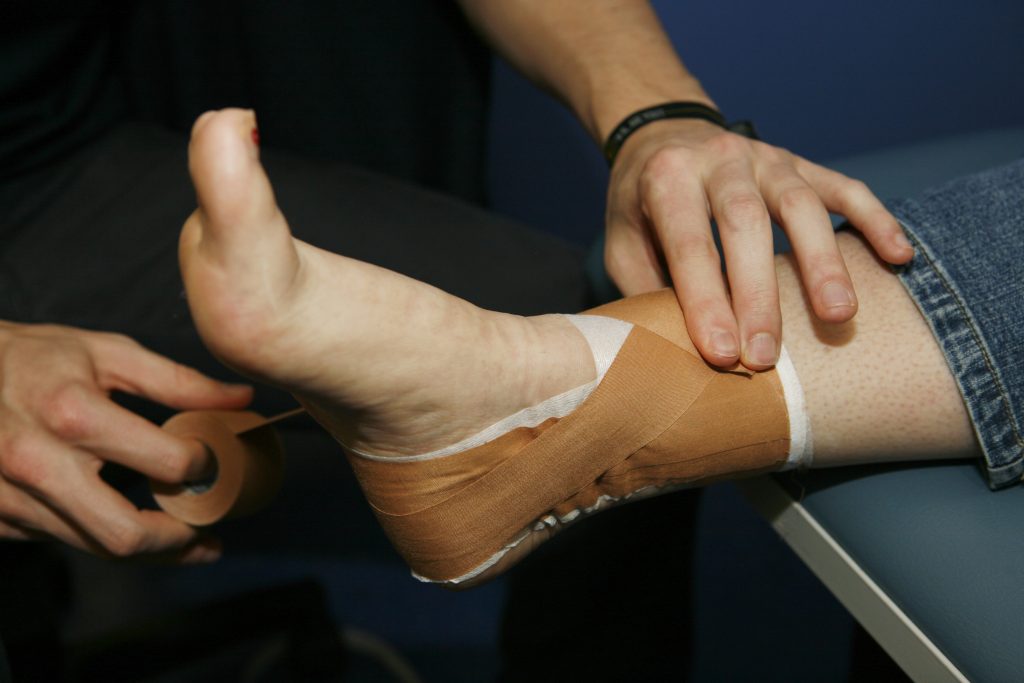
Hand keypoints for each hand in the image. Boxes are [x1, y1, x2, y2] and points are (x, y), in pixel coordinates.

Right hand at [0, 322, 251, 560]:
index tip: (217, 464)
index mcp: (73, 414)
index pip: (165, 462)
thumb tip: (241, 400)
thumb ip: (178, 381)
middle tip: (208, 530)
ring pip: (96, 548)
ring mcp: (10, 497)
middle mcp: (37, 463)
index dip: (205, 467)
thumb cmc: (34, 357)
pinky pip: (65, 540)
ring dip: (150, 550)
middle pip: (126, 535)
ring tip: (186, 539)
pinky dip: (103, 538)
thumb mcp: (108, 352)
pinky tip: (129, 523)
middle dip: (180, 540)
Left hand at [605, 118, 913, 369]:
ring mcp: (767, 158)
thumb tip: (673, 347)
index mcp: (668, 178)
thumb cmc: (642, 202)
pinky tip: (899, 257)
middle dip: (759, 295)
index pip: (690, 244)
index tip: (722, 355)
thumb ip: (644, 285)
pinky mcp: (802, 163)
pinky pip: (845, 188)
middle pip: (746, 224)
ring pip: (801, 205)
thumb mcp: (623, 239)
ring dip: (822, 262)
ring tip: (839, 316)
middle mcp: (721, 160)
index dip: (706, 301)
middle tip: (768, 356)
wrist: (666, 132)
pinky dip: (875, 219)